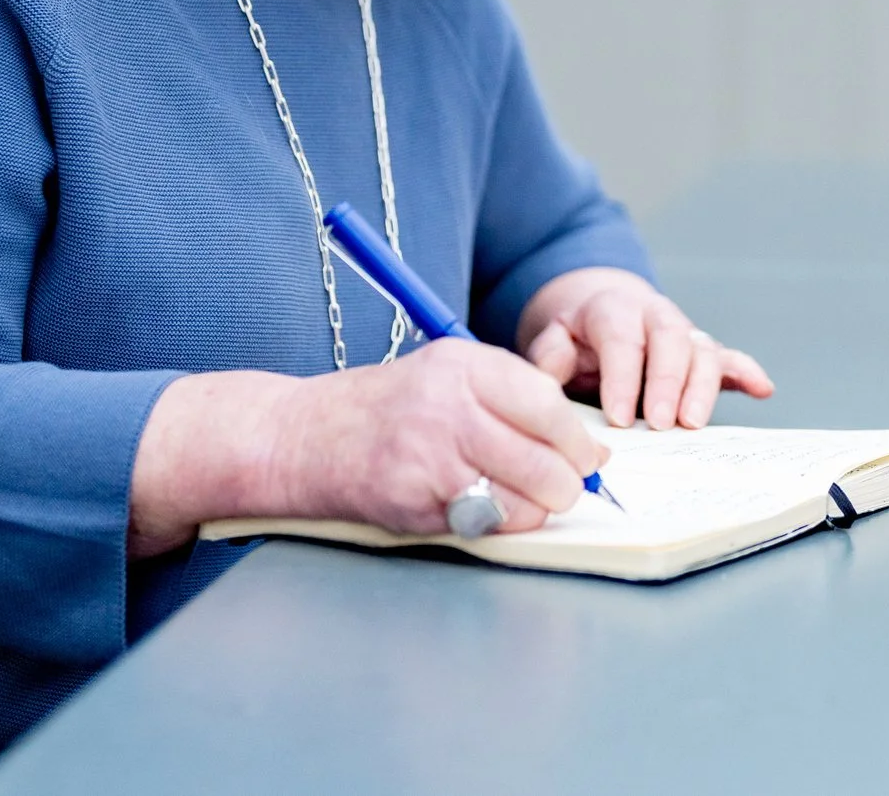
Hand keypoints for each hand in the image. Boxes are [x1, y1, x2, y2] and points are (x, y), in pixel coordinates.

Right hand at [128, 340, 605, 554]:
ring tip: (520, 500)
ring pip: (524, 499)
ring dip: (535, 509)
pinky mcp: (415, 501)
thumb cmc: (385, 408)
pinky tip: (479, 508)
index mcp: (463, 364)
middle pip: (547, 459)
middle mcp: (449, 405)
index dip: (577, 440)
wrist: (301, 437)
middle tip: (564, 488)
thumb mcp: (446, 376)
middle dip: (567, 483)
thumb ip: (512, 401)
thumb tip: (587, 450)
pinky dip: (497, 524)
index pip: (548, 405)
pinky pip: (486, 524)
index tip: (588, 457)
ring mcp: (431, 457)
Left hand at [518, 267, 774, 429]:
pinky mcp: (702, 351)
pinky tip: (761, 389)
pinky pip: (729, 358)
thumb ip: (549, 354)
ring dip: (702, 387)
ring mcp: (682, 332)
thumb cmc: (574, 334)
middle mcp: (654, 315)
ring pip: (702, 349)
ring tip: (693, 424)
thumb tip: (554, 372)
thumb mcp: (551, 337)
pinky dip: (747, 371)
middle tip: (662, 425)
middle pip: (670, 338)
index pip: (621, 340)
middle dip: (668, 382)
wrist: (598, 309)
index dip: (622, 379)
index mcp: (613, 310)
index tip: (619, 419)